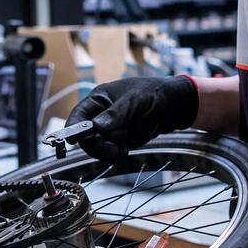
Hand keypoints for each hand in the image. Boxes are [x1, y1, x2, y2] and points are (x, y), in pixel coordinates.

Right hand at [66, 76, 198, 161]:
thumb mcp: (134, 100)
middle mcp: (101, 115)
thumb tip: (97, 127)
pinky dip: (118, 154)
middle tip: (110, 149)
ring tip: (122, 149)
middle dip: (95, 145)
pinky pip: (112, 153)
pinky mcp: (121, 141)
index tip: (73, 140)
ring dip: (108, 151)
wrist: (175, 106)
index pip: (78, 115)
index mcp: (99, 100)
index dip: (72, 128)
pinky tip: (127, 149)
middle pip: (86, 136)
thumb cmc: (153, 93)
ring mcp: (111, 130)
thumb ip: (115, 114)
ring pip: (98, 148)